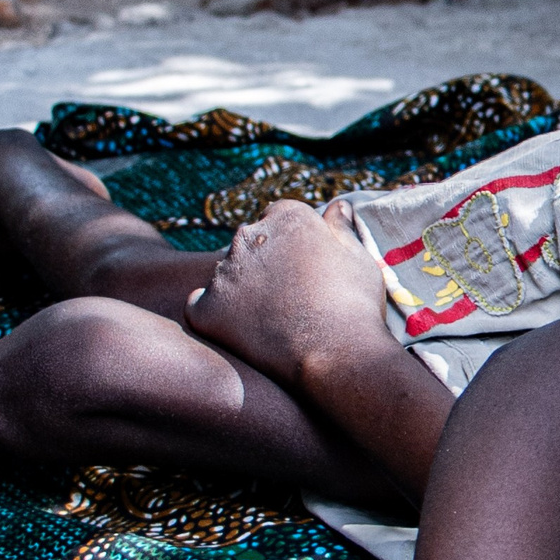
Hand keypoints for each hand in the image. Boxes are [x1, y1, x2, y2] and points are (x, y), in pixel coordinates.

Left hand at [186, 198, 395, 388]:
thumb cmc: (354, 305)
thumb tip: (336, 206)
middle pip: (250, 244)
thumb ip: (339, 228)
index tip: (305, 269)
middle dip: (265, 264)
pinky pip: (201, 305)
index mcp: (285, 216)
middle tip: (291, 297)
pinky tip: (241, 330)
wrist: (338, 354)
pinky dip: (215, 315)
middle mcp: (248, 236)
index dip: (292, 244)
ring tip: (272, 319)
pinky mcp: (206, 308)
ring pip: (227, 274)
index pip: (277, 218)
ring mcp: (223, 273)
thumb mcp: (358, 257)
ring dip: (242, 289)